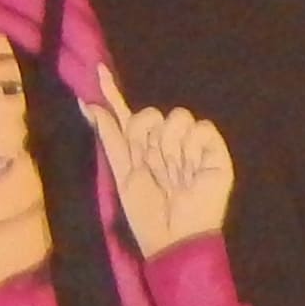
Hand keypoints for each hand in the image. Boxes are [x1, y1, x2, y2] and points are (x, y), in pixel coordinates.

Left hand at [92, 75, 231, 250]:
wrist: (175, 234)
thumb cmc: (146, 212)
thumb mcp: (121, 173)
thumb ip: (109, 136)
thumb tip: (89, 103)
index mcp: (140, 146)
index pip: (126, 113)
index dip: (112, 93)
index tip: (98, 70)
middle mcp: (165, 140)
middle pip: (150, 114)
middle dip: (146, 138)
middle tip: (152, 165)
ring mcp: (192, 144)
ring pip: (177, 117)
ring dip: (171, 146)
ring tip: (176, 172)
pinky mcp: (215, 150)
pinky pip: (202, 128)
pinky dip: (196, 146)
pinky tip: (194, 167)